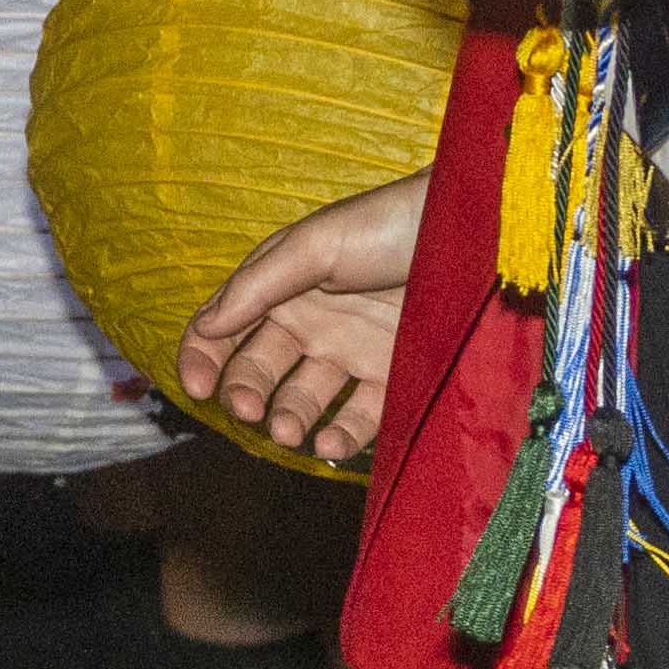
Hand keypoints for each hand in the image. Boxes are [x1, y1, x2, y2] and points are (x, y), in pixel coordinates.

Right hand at [174, 171, 426, 468]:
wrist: (468, 233)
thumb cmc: (386, 225)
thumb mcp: (314, 244)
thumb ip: (258, 286)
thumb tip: (207, 327)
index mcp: (280, 289)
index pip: (222, 330)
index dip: (202, 359)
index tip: (200, 388)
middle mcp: (309, 324)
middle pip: (258, 370)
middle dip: (245, 392)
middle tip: (249, 409)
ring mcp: (350, 353)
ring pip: (303, 400)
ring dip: (288, 419)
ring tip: (290, 430)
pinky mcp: (392, 379)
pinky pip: (358, 418)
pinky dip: (339, 436)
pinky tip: (328, 443)